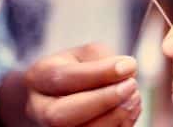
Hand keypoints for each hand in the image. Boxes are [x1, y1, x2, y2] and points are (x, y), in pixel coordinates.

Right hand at [25, 43, 141, 125]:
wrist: (60, 96)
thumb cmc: (75, 71)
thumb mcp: (83, 55)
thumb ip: (103, 59)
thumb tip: (128, 70)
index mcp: (38, 78)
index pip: (62, 78)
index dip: (99, 73)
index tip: (129, 65)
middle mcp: (38, 110)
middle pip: (60, 116)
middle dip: (102, 102)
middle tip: (131, 86)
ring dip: (115, 118)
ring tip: (134, 97)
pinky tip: (131, 111)